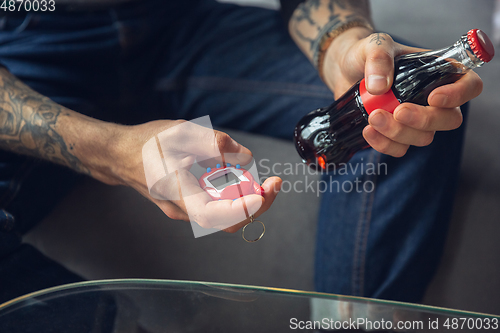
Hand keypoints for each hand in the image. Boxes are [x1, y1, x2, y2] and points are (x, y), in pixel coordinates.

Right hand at [100, 119, 281, 232]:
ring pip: (224, 216)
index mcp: (176, 192)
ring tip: (260, 180)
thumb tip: (245, 156)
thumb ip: (213, 142)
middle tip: (274, 184)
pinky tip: (237, 177)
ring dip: (247, 200)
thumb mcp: (179, 132)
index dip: (241, 208)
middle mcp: (182, 209)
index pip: (213, 214)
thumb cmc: (145, 143)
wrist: (119, 156)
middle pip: (226, 221)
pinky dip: (233, 195)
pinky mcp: (188, 206)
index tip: (262, 192)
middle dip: (256, 205)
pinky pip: (217, 207)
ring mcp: (185, 211)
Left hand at [322, 28, 482, 156]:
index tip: (433, 98)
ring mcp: (415, 119)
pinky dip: (384, 144)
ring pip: (423, 137)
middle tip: (397, 111)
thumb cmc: (365, 54)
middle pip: (449, 119)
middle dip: (424, 120)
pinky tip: (367, 131)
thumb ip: (379, 58)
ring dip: (398, 132)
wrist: (343, 71)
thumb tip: (380, 86)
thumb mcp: (373, 45)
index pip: (469, 85)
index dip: (458, 95)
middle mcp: (432, 99)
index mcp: (439, 72)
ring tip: (372, 117)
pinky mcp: (395, 134)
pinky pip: (399, 149)